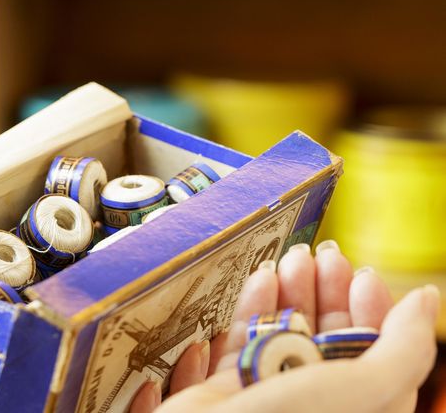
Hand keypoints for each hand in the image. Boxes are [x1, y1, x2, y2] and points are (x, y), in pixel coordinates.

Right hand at [130, 241, 439, 412]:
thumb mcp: (360, 390)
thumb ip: (401, 349)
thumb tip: (427, 300)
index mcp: (355, 410)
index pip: (378, 357)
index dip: (376, 313)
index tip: (365, 275)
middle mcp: (314, 405)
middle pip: (329, 340)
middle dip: (327, 292)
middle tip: (321, 254)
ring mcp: (268, 397)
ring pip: (285, 336)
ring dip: (288, 292)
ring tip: (289, 258)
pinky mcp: (226, 390)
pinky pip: (242, 343)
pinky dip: (250, 309)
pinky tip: (259, 280)